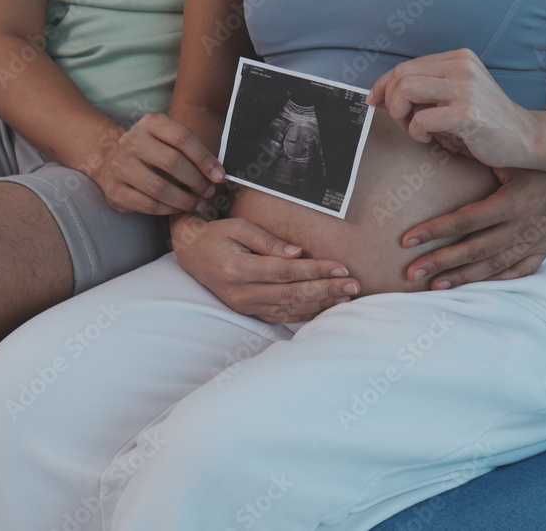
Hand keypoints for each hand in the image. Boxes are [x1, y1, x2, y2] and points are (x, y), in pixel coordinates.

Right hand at [92, 113, 225, 214]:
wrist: (112, 163)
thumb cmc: (153, 154)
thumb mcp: (169, 142)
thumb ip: (192, 153)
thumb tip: (219, 175)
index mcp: (150, 123)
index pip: (182, 137)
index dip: (204, 158)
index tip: (220, 176)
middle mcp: (132, 141)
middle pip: (172, 161)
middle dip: (197, 181)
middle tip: (209, 192)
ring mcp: (120, 165)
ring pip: (160, 187)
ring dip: (185, 200)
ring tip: (198, 204)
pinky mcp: (114, 189)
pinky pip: (148, 204)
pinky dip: (168, 210)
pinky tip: (178, 209)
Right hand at [172, 216, 360, 323]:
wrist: (191, 254)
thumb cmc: (218, 235)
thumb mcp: (239, 227)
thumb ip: (267, 240)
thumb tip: (297, 253)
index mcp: (238, 269)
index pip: (285, 272)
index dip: (315, 270)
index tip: (341, 267)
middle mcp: (241, 293)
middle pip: (291, 294)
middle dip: (326, 290)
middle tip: (354, 285)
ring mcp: (244, 306)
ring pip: (289, 309)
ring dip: (320, 304)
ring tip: (346, 297)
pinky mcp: (248, 312)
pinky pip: (280, 316)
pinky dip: (304, 314)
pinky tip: (324, 308)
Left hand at [367, 49, 538, 168]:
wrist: (525, 137)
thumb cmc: (486, 121)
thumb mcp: (459, 93)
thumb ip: (430, 87)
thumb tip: (385, 93)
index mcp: (458, 59)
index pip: (406, 66)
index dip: (383, 84)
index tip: (375, 101)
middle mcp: (462, 67)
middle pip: (401, 75)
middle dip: (391, 101)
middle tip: (401, 121)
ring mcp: (466, 89)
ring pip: (406, 90)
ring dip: (400, 115)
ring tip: (413, 128)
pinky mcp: (468, 113)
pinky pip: (421, 119)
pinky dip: (416, 132)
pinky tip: (429, 138)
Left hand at [403, 167, 545, 287]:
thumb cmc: (540, 158)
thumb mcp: (509, 156)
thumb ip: (476, 157)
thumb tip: (440, 143)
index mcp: (511, 203)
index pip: (464, 222)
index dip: (433, 232)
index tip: (407, 240)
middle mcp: (521, 227)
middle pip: (473, 251)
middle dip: (439, 263)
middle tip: (411, 273)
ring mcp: (534, 242)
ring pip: (492, 266)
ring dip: (462, 278)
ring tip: (435, 286)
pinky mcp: (543, 249)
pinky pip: (517, 272)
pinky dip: (494, 281)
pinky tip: (473, 286)